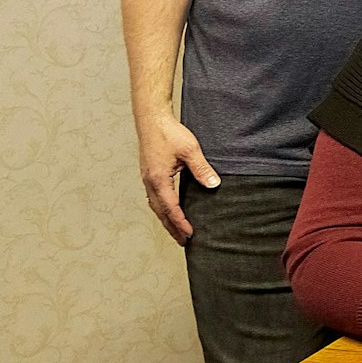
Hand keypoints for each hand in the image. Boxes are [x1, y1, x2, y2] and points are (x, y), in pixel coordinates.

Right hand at [135, 113, 219, 243]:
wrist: (151, 120)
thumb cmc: (170, 133)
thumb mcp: (190, 150)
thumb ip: (202, 169)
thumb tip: (214, 185)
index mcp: (159, 179)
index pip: (171, 208)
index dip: (180, 222)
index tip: (190, 234)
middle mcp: (150, 182)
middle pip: (160, 212)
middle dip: (172, 228)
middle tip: (184, 242)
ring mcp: (147, 179)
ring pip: (156, 206)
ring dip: (166, 220)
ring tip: (177, 231)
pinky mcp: (148, 174)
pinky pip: (154, 198)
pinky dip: (162, 208)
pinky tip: (168, 211)